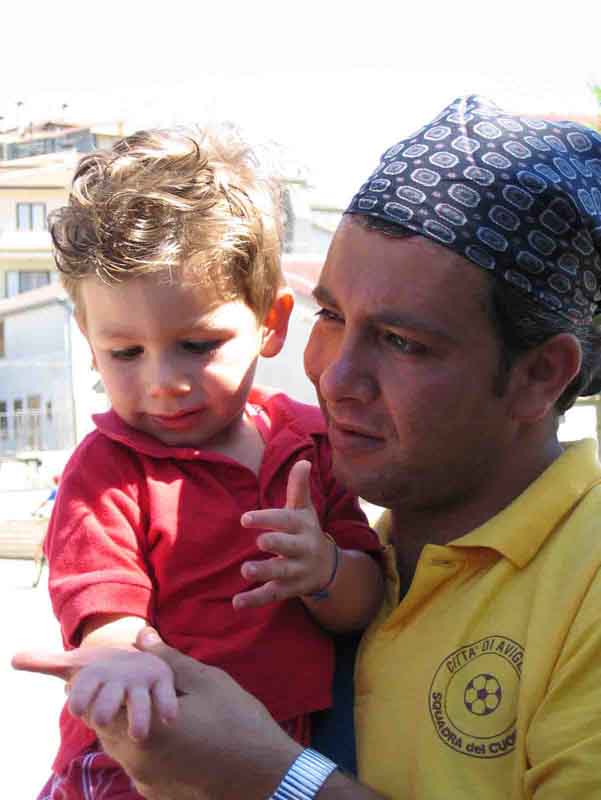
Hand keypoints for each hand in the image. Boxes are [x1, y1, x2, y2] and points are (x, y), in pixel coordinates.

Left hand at [13, 629, 375, 799]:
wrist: (268, 778)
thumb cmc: (238, 722)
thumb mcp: (205, 681)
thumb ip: (167, 659)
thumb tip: (140, 635)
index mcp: (142, 728)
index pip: (95, 703)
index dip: (82, 682)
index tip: (68, 665)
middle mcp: (136, 760)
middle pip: (101, 727)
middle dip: (102, 701)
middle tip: (109, 678)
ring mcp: (147, 781)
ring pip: (116, 746)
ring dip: (119, 721)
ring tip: (137, 699)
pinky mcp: (159, 793)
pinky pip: (135, 763)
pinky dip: (136, 741)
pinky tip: (161, 727)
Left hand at [233, 460, 336, 608]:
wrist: (328, 567)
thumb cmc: (306, 531)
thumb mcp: (304, 510)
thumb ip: (299, 487)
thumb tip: (304, 461)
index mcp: (302, 526)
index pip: (285, 520)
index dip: (267, 518)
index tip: (245, 518)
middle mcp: (303, 548)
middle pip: (289, 547)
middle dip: (276, 544)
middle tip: (259, 542)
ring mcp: (298, 570)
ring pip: (281, 572)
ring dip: (264, 572)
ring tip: (246, 570)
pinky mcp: (291, 589)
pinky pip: (273, 595)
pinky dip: (255, 600)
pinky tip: (237, 603)